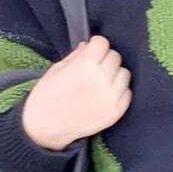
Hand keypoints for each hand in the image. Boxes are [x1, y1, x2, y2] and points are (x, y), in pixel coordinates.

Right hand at [22, 36, 131, 150]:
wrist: (45, 128)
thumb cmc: (46, 96)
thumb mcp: (56, 70)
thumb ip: (76, 55)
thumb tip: (89, 45)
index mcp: (85, 65)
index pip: (103, 43)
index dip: (95, 45)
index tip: (91, 50)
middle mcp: (102, 79)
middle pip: (115, 56)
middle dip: (104, 58)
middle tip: (94, 66)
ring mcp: (111, 97)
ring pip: (124, 73)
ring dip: (114, 74)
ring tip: (100, 81)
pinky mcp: (116, 112)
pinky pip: (127, 93)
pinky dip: (119, 91)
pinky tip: (105, 94)